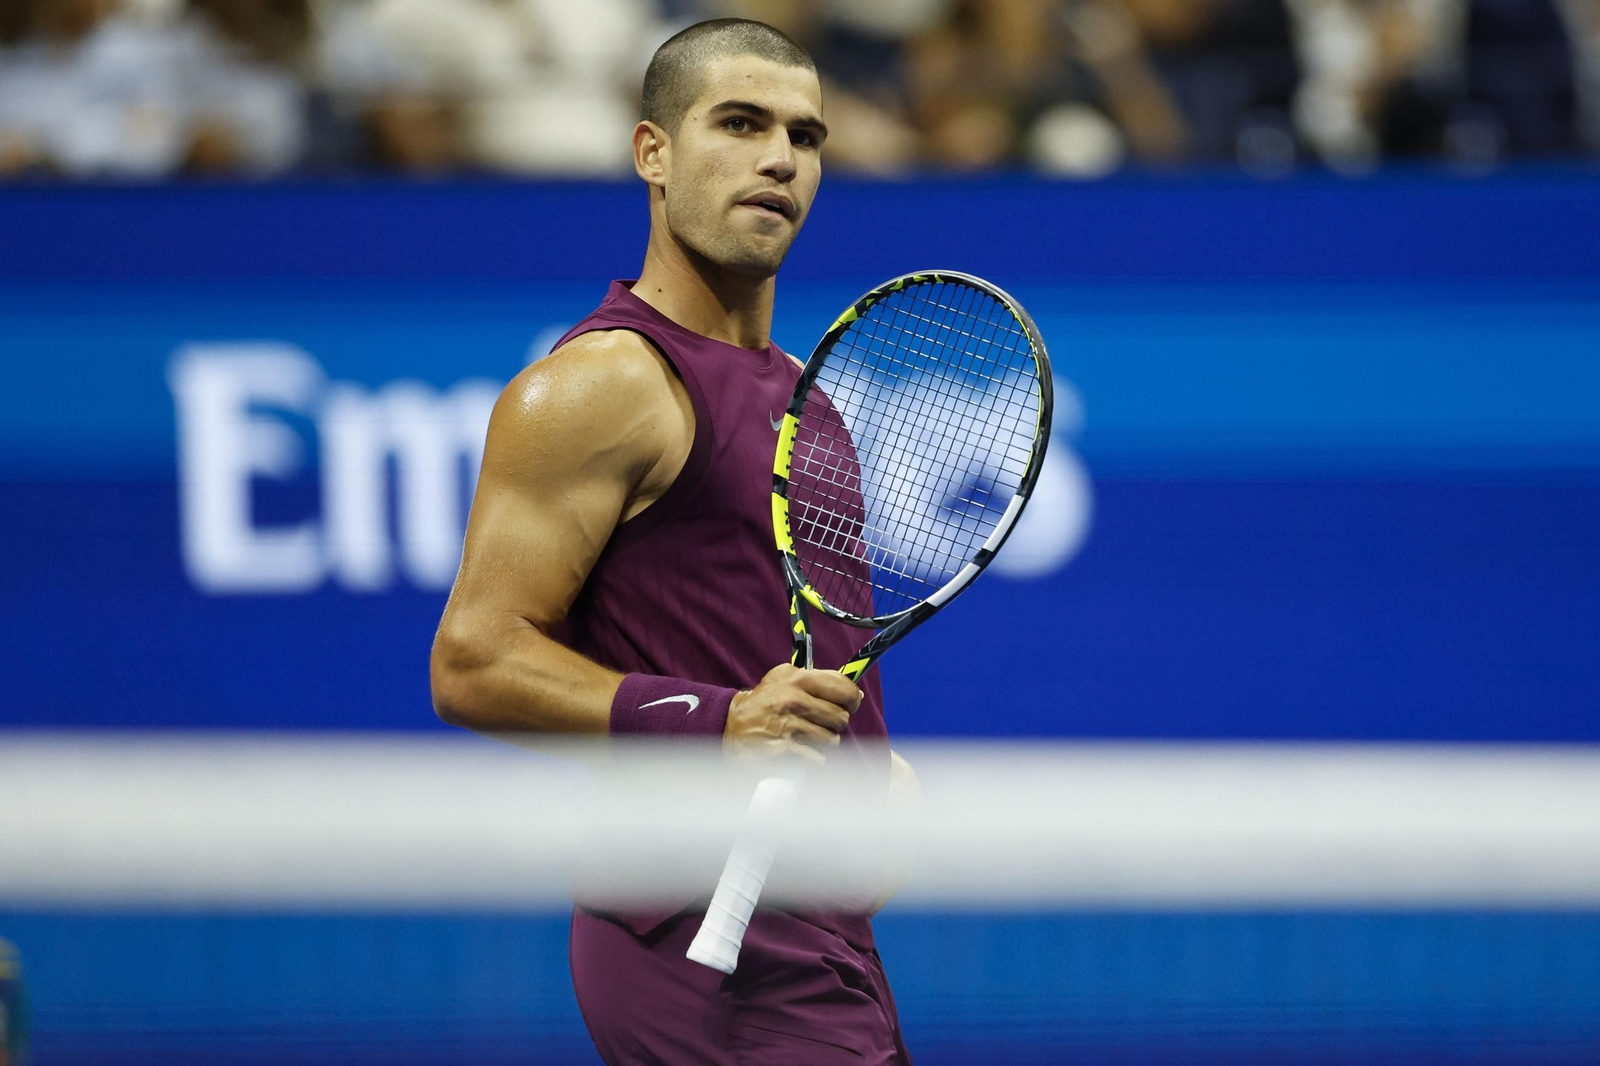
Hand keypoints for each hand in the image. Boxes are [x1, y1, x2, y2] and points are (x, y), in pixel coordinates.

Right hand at [724, 663, 860, 766]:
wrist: (728, 726)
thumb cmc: (763, 702)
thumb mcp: (784, 678)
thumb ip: (819, 679)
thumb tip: (856, 693)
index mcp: (797, 680)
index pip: (844, 689)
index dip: (853, 699)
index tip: (850, 705)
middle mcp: (793, 701)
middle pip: (841, 718)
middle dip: (835, 723)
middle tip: (821, 723)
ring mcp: (788, 727)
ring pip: (832, 740)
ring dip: (823, 742)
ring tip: (806, 736)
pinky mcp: (784, 751)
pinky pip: (817, 758)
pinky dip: (812, 758)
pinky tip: (799, 751)